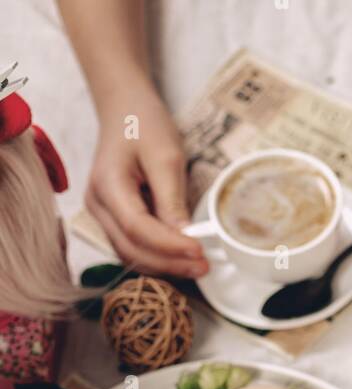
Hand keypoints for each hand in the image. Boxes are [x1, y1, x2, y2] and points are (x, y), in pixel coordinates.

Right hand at [85, 84, 207, 277]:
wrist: (124, 109)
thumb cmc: (143, 124)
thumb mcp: (166, 155)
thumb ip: (172, 199)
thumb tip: (185, 238)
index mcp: (106, 184)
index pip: (137, 228)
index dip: (169, 245)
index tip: (199, 251)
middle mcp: (97, 205)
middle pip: (131, 249)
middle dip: (169, 262)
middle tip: (204, 267)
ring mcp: (102, 214)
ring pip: (131, 254)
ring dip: (164, 265)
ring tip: (197, 265)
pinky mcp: (112, 219)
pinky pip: (133, 247)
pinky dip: (157, 256)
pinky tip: (181, 257)